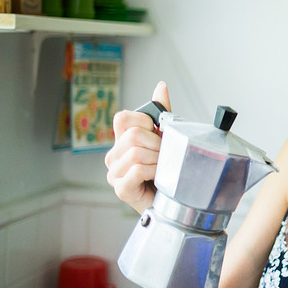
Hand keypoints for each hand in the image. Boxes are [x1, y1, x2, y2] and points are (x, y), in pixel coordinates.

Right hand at [105, 82, 171, 212]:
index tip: (158, 133)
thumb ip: (161, 113)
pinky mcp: (121, 188)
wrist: (174, 201)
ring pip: (136, 153)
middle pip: (132, 135)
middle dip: (157, 143)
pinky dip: (154, 170)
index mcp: (122, 141)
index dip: (144, 121)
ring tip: (164, 167)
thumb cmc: (167, 171)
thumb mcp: (166, 137)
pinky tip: (159, 177)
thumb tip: (161, 86)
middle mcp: (114, 156)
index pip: (123, 118)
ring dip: (158, 159)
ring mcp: (114, 173)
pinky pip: (137, 170)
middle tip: (166, 154)